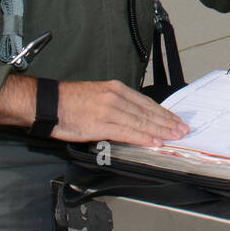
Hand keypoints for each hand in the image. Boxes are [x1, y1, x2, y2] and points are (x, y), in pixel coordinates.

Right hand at [0, 74, 188, 146]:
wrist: (47, 103)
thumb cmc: (69, 101)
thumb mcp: (98, 95)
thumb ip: (117, 104)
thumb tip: (134, 117)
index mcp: (116, 89)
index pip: (146, 102)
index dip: (163, 112)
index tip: (175, 120)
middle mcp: (115, 97)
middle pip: (147, 112)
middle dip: (167, 122)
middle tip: (182, 130)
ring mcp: (108, 110)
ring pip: (141, 122)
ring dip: (160, 131)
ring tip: (174, 137)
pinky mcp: (100, 124)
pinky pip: (127, 132)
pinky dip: (143, 138)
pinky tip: (154, 142)